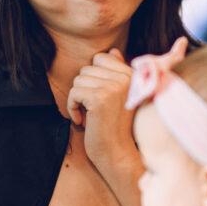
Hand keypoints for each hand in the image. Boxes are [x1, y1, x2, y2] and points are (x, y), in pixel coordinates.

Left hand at [66, 49, 140, 179]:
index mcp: (134, 75)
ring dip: (78, 100)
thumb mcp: (120, 97)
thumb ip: (117, 73)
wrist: (119, 155)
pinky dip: (72, 107)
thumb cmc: (118, 128)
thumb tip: (112, 51)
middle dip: (84, 90)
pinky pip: (74, 92)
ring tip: (89, 116)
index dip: (94, 79)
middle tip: (93, 110)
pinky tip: (83, 121)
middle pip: (87, 69)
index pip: (102, 58)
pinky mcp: (99, 98)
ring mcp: (114, 87)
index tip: (99, 99)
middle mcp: (127, 78)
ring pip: (79, 79)